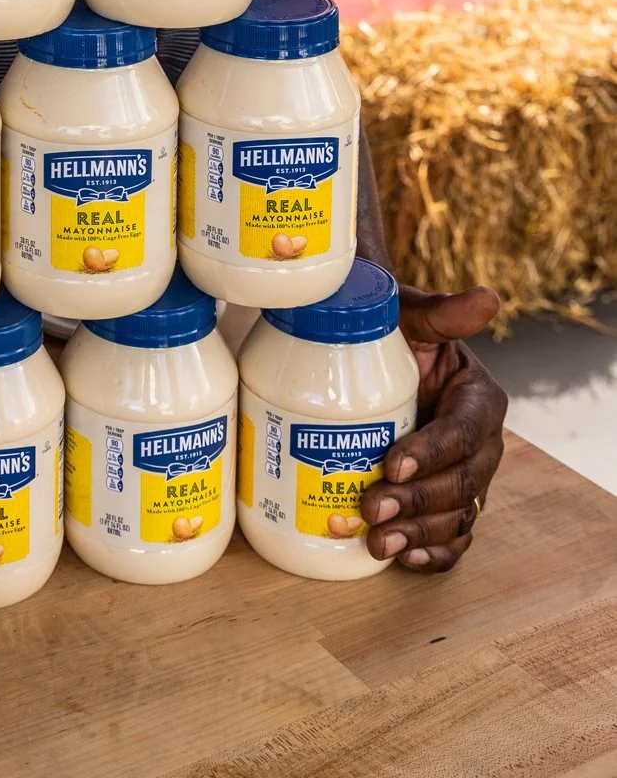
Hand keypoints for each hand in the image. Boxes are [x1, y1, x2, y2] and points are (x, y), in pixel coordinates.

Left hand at [361, 284, 507, 572]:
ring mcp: (465, 476)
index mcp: (480, 399)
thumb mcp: (412, 315)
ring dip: (420, 534)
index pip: (463, 432)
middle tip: (372, 508)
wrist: (370, 351)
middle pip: (461, 483)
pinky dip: (433, 554)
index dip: (433, 452)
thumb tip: (488, 299)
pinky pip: (452, 538)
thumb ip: (443, 311)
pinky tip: (404, 560)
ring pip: (457, 516)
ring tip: (378, 542)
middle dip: (419, 502)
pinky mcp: (447, 501)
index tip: (392, 464)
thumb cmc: (393, 329)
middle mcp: (481, 443)